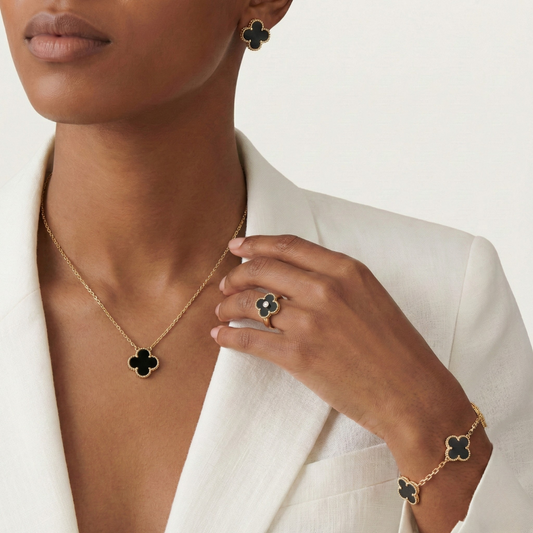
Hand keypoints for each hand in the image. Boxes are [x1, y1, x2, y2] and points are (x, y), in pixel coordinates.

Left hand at [211, 234, 471, 451]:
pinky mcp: (298, 356)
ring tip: (222, 312)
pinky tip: (220, 336)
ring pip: (250, 303)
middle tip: (226, 285)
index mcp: (347, 270)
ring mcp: (310, 322)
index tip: (238, 246)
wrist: (414, 394)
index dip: (256, 244)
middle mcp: (326, 289)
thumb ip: (336, 280)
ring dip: (228, 305)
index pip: (288, 246)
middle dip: (236, 275)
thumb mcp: (372, 297)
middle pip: (263, 269)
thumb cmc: (397, 349)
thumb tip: (295, 275)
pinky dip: (228, 336)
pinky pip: (249, 339)